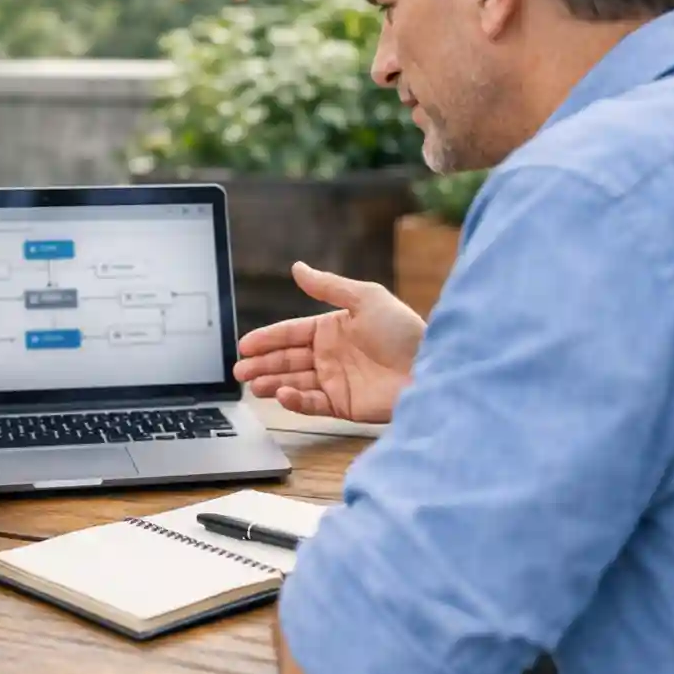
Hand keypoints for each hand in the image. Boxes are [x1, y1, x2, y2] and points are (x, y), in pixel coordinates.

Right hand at [232, 261, 424, 422]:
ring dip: (272, 382)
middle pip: (287, 359)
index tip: (244, 344)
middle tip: (239, 370)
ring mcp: (336, 380)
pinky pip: (312, 402)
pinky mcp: (343, 404)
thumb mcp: (366, 298)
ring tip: (253, 385)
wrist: (433, 369)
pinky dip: (295, 400)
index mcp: (332, 328)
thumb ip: (328, 285)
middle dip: (262, 364)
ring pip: (294, 381)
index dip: (266, 338)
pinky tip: (282, 393)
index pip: (291, 333)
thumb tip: (297, 268)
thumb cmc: (405, 332)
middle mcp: (330, 355)